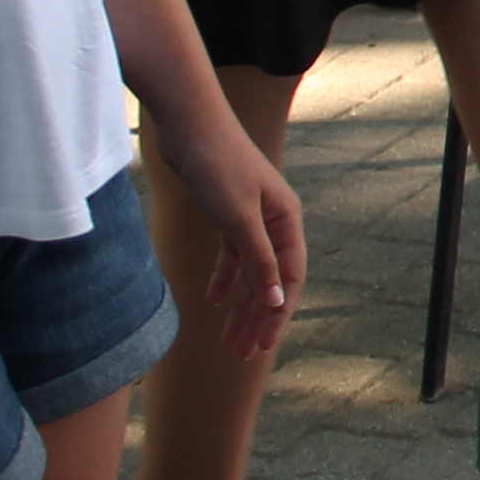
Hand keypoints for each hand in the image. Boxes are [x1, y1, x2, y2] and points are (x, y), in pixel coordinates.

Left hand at [145, 104, 305, 359]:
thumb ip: (259, 261)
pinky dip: (223, 278)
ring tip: (227, 339)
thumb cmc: (218, 165)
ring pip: (249, 271)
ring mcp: (250, 216)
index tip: (262, 347)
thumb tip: (277, 301)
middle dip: (257, 318)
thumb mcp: (238, 218)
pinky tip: (211, 299)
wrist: (189, 124)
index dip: (277, 314)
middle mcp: (274, 220)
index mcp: (286, 220)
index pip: (290, 277)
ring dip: (239, 304)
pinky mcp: (226, 211)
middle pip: (271, 279)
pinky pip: (231, 255)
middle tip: (242, 354)